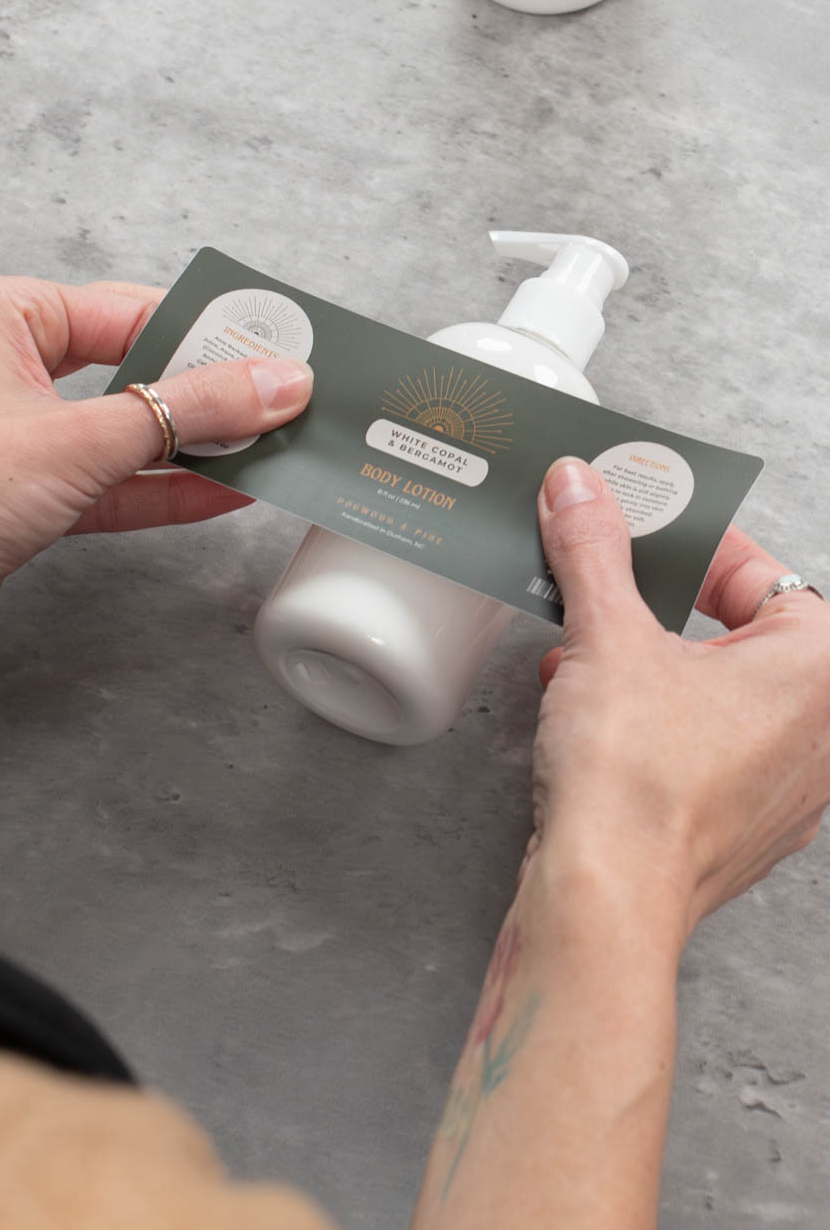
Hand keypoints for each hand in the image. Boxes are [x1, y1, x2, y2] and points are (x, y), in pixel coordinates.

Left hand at [0, 276, 312, 721]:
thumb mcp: (82, 438)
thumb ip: (188, 412)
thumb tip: (276, 384)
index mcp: (7, 317)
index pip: (132, 310)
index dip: (208, 333)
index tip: (275, 350)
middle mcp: (14, 368)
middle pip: (139, 370)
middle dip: (210, 393)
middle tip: (286, 398)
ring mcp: (27, 438)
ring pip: (135, 433)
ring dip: (200, 446)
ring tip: (274, 445)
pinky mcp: (37, 499)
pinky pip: (121, 485)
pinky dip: (172, 490)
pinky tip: (230, 491)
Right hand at [413, 458, 829, 1229]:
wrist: (605, 898)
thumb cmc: (637, 783)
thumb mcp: (606, 635)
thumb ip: (594, 550)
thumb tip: (579, 488)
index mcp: (818, 672)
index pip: (761, 574)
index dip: (692, 543)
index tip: (641, 526)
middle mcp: (819, 734)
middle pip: (739, 633)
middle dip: (661, 607)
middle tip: (610, 583)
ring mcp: (784, 790)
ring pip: (717, 695)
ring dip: (649, 664)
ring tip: (587, 648)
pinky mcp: (736, 828)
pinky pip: (699, 748)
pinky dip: (650, 721)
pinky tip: (588, 710)